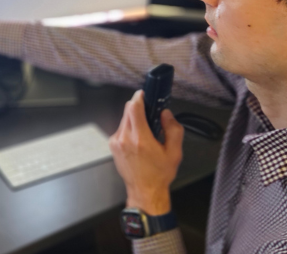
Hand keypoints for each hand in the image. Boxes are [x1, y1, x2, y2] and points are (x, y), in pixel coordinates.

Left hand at [108, 90, 183, 215]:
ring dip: (133, 119)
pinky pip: (120, 129)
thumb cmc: (160, 174)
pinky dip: (128, 128)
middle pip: (127, 111)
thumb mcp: (174, 152)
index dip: (139, 97)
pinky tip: (138, 139)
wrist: (145, 191)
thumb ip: (173, 129)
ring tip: (146, 130)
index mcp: (141, 139)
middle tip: (150, 113)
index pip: (134, 108)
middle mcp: (125, 139)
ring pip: (123, 119)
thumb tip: (166, 114)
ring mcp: (116, 142)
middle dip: (138, 107)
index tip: (144, 94)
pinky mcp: (112, 146)